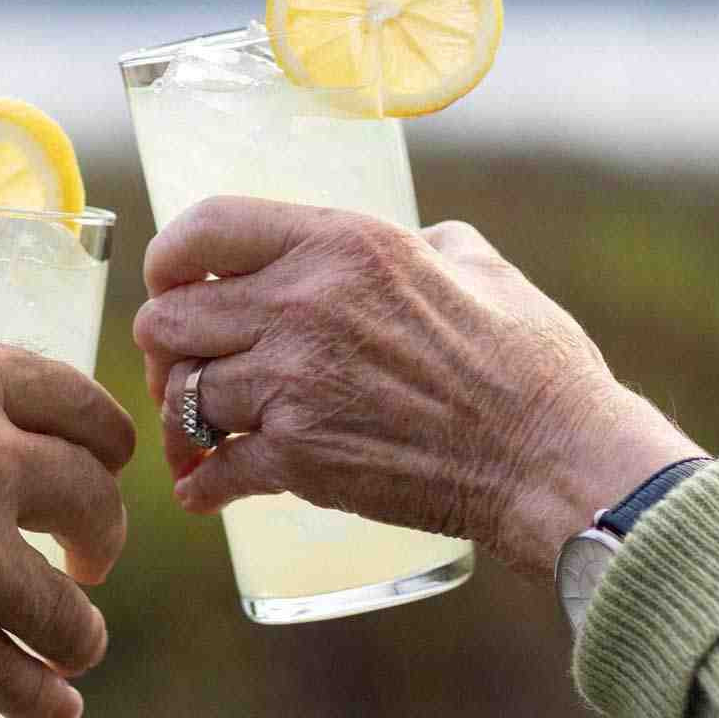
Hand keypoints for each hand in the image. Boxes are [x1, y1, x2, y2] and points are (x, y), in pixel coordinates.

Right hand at [0, 335, 136, 717]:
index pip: (79, 402)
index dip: (106, 442)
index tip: (109, 465)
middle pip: (94, 499)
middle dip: (102, 536)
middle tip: (88, 559)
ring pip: (67, 607)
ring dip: (80, 634)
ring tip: (75, 646)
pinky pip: (12, 674)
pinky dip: (40, 699)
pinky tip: (54, 709)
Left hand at [133, 197, 702, 577]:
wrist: (551, 458)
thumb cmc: (531, 362)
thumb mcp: (479, 267)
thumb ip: (426, 244)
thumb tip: (418, 243)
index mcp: (341, 244)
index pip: (203, 229)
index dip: (169, 261)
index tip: (175, 287)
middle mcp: (302, 306)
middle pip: (166, 319)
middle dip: (168, 349)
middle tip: (191, 371)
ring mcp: (294, 386)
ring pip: (182, 397)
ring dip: (186, 420)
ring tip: (203, 435)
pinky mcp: (298, 460)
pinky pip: (212, 471)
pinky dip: (203, 485)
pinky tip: (208, 487)